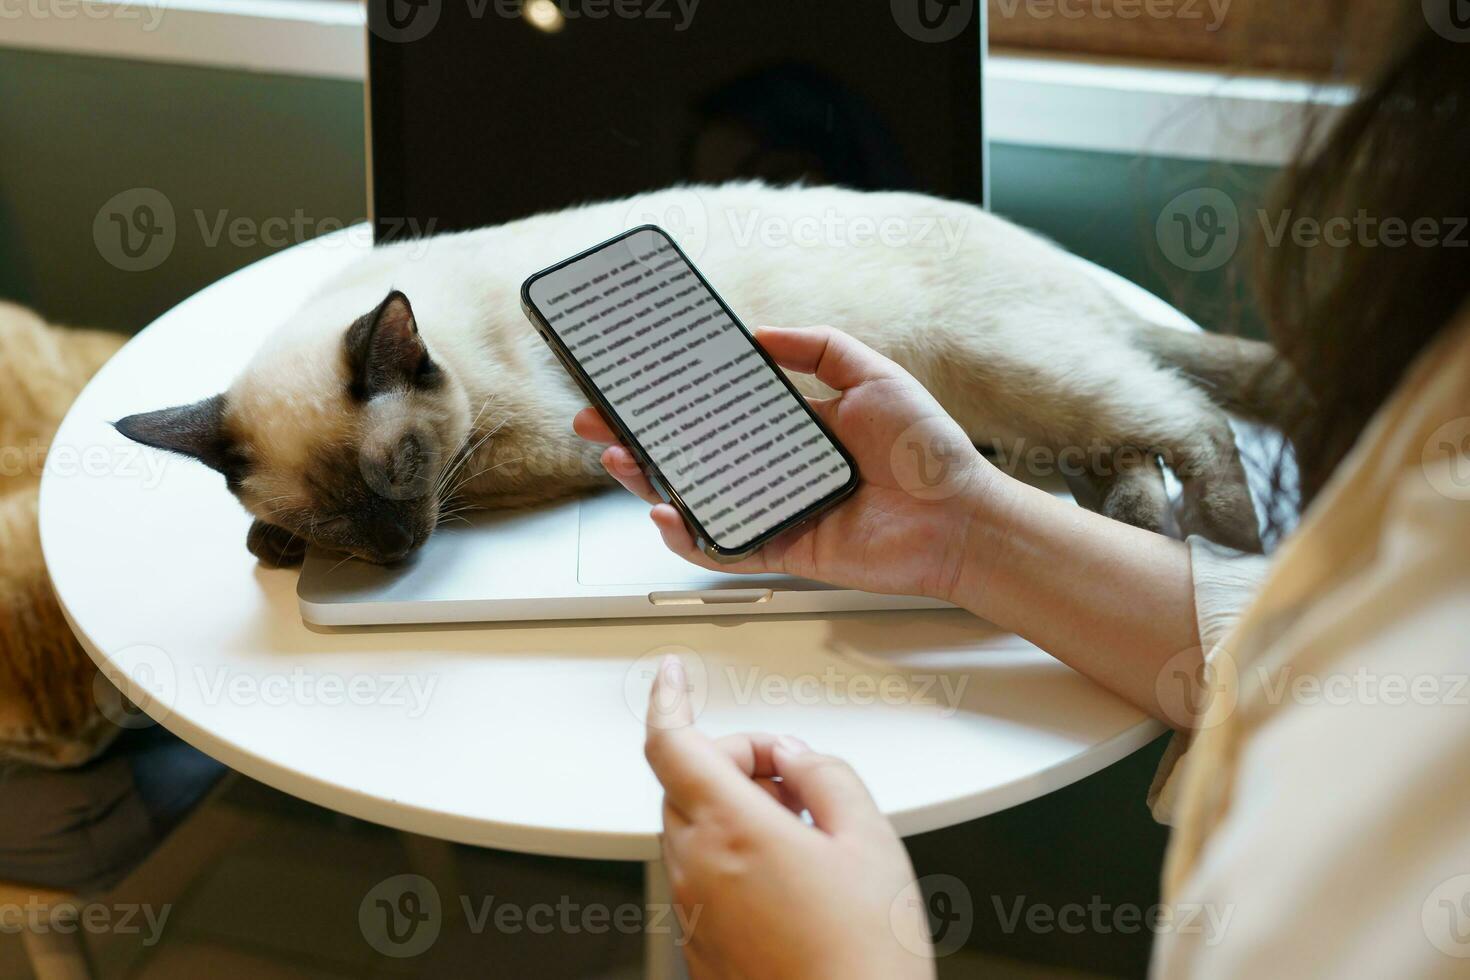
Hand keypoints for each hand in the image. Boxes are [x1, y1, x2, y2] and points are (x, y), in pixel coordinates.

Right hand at [573, 325, 1012, 600]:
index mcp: (795, 428)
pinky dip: (690, 537)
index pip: (720, 410)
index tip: (638, 381)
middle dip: (641, 439)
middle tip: (601, 422)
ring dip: (651, 482)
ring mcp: (777, 511)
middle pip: (694, 455)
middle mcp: (779, 470)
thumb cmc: (929, 451)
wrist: (961, 518)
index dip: (676, 398)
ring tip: (620, 459)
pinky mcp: (784, 551)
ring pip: (698, 499)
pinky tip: (664, 513)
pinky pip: (725, 546)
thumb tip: (759, 334)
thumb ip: (818, 346)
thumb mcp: (873, 374)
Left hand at [645, 655, 934, 979]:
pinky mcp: (701, 942)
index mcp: (731, 830)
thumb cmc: (865, 959)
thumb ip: (826, 774)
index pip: (670, 743)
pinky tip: (791, 875)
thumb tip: (795, 754)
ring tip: (804, 834)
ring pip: (692, 826)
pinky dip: (732, 852)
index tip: (673, 674)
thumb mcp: (872, 840)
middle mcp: (697, 868)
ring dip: (732, 806)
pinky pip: (701, 873)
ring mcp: (694, 909)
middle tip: (791, 776)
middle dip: (731, 760)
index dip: (667, 698)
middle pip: (684, 781)